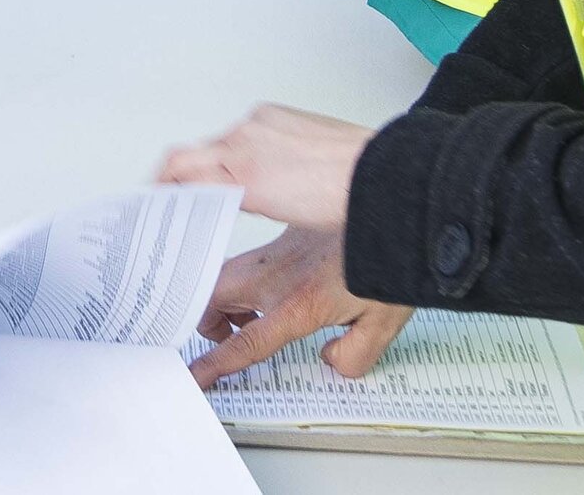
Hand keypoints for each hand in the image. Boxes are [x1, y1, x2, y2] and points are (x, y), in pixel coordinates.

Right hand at [158, 102, 372, 233]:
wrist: (380, 175)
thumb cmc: (337, 197)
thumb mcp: (269, 204)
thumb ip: (224, 192)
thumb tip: (194, 190)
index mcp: (240, 157)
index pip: (179, 164)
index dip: (159, 183)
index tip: (152, 196)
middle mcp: (247, 131)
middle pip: (196, 152)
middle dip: (185, 175)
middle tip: (181, 199)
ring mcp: (265, 120)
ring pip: (224, 143)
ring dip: (219, 165)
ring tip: (232, 192)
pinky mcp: (281, 115)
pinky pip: (249, 132)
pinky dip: (244, 152)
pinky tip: (262, 172)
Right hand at [184, 226, 409, 386]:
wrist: (388, 208)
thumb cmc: (387, 262)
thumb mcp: (381, 325)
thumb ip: (354, 356)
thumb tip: (333, 361)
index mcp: (297, 304)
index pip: (245, 343)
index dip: (216, 363)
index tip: (196, 375)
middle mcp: (275, 277)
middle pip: (210, 296)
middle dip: (206, 320)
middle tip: (224, 336)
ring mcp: (273, 254)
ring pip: (222, 276)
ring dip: (224, 301)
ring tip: (249, 316)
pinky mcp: (279, 238)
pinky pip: (245, 261)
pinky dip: (244, 281)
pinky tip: (271, 289)